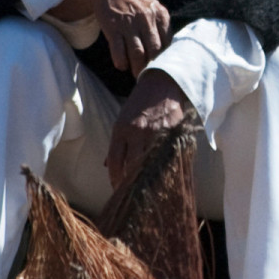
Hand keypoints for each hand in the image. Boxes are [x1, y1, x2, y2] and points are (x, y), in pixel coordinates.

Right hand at [50, 0, 170, 75]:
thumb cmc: (133, 2)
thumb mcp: (152, 8)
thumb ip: (161, 27)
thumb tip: (168, 52)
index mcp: (160, 15)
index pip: (168, 43)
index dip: (165, 59)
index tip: (162, 69)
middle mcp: (146, 18)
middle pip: (154, 51)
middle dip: (152, 67)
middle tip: (149, 77)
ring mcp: (129, 23)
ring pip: (138, 53)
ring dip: (137, 68)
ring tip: (137, 76)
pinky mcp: (113, 27)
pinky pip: (118, 50)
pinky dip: (121, 62)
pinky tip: (122, 65)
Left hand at [106, 71, 193, 188]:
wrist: (162, 84)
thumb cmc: (140, 104)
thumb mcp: (123, 120)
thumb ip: (117, 143)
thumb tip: (107, 164)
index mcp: (121, 130)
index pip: (115, 161)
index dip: (115, 178)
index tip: (117, 189)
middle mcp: (136, 133)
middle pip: (131, 166)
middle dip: (130, 183)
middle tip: (131, 194)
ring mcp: (155, 133)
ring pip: (150, 163)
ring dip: (148, 177)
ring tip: (147, 187)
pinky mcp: (171, 132)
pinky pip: (167, 154)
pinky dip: (164, 166)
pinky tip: (163, 173)